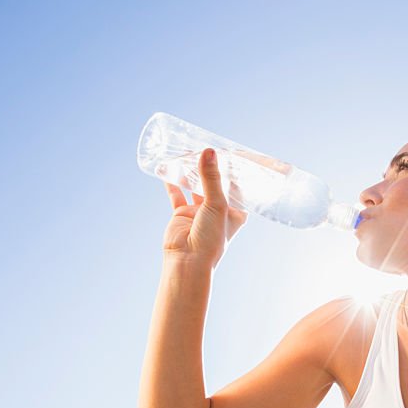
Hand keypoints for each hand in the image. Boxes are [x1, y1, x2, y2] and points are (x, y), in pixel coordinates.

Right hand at [162, 148, 248, 268]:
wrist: (188, 261)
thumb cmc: (211, 239)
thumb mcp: (216, 204)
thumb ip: (211, 178)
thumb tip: (208, 152)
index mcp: (236, 212)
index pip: (239, 186)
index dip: (237, 170)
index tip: (235, 150)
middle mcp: (219, 210)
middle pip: (216, 183)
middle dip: (212, 167)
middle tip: (207, 146)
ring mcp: (199, 211)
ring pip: (195, 186)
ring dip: (191, 171)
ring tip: (186, 152)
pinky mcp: (182, 214)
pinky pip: (177, 194)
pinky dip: (172, 182)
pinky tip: (167, 168)